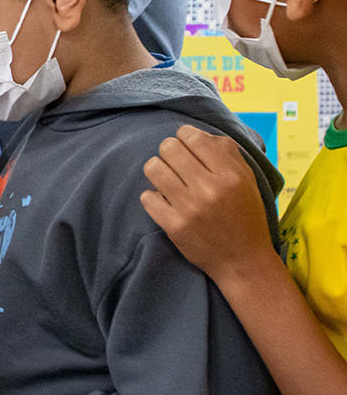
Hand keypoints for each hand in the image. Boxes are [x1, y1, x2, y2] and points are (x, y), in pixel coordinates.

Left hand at [140, 124, 276, 284]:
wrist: (242, 261)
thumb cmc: (245, 216)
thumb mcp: (247, 180)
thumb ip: (226, 152)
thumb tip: (197, 133)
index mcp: (231, 175)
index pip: (193, 137)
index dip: (185, 136)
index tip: (186, 144)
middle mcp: (209, 189)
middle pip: (169, 148)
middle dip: (169, 151)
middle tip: (176, 163)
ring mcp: (189, 208)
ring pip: (153, 168)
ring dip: (158, 170)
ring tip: (168, 179)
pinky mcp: (174, 225)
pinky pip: (146, 196)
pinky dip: (153, 197)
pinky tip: (165, 201)